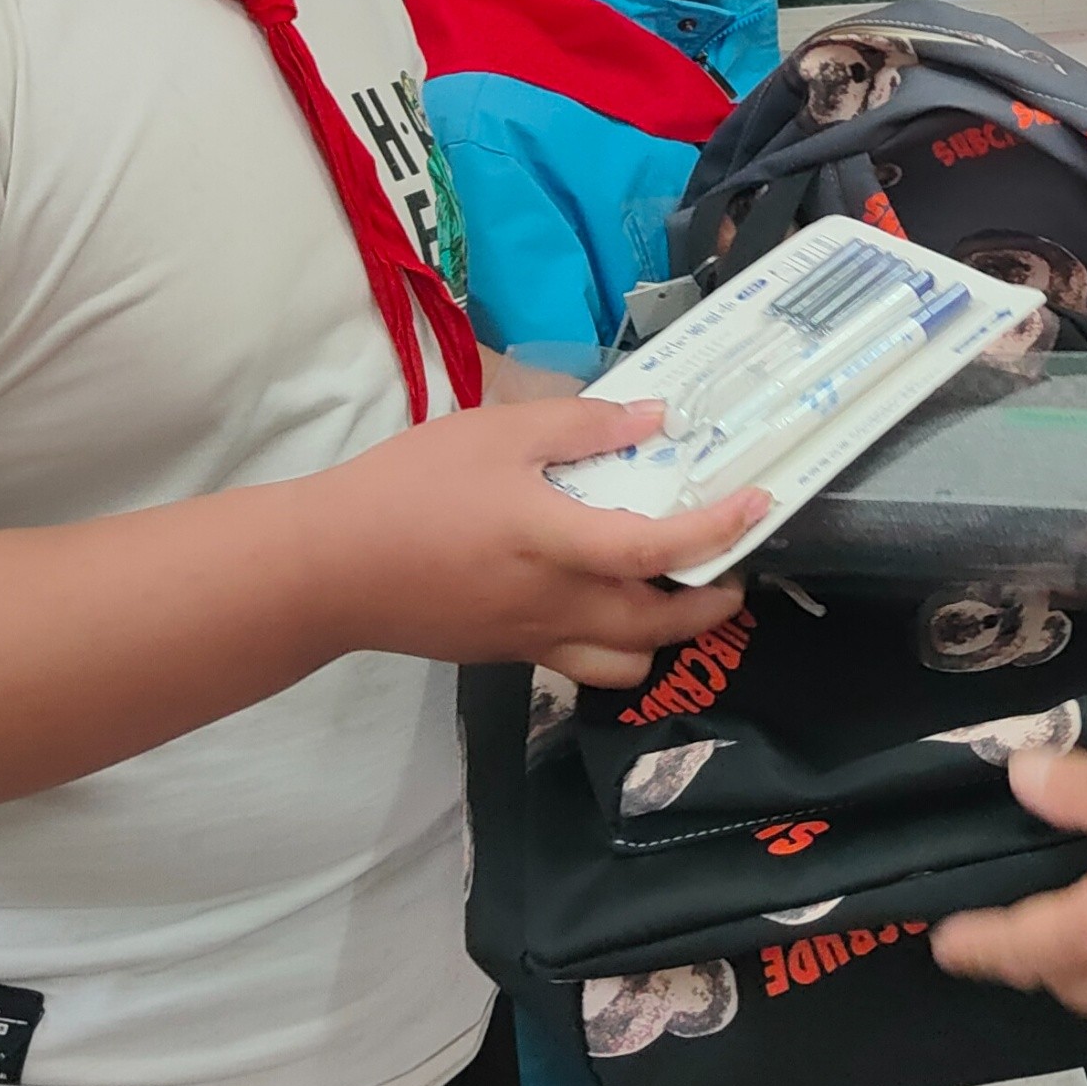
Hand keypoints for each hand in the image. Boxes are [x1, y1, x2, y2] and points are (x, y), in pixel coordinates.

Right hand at [324, 395, 755, 684]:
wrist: (328, 568)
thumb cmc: (410, 490)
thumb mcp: (495, 434)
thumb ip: (580, 425)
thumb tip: (654, 418)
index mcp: (560, 546)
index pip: (662, 551)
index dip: (719, 530)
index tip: (759, 504)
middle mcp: (558, 606)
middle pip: (661, 628)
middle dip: (710, 605)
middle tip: (731, 570)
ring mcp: (532, 640)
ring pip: (625, 664)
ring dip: (664, 639)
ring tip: (670, 597)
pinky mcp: (504, 655)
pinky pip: (579, 666)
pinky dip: (612, 648)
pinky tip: (603, 605)